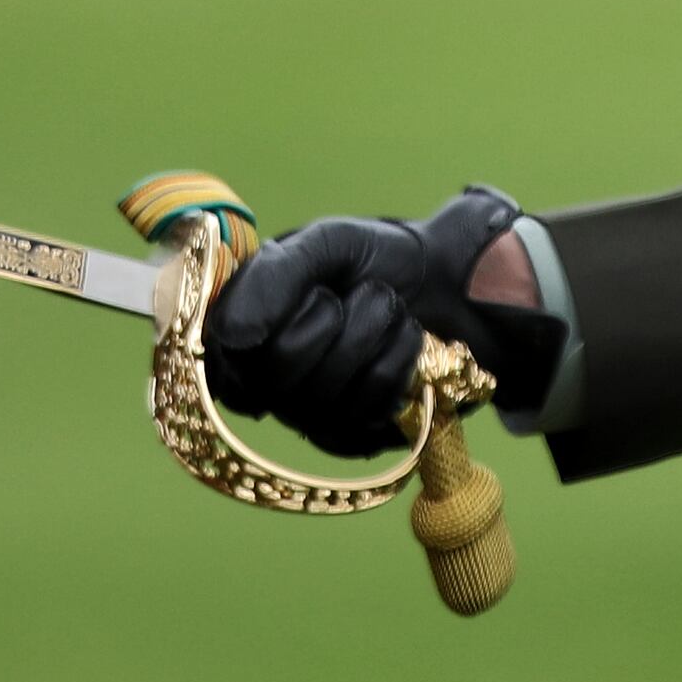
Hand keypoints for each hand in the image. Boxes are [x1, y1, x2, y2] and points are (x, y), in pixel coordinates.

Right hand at [199, 186, 564, 458]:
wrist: (449, 284)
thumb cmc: (375, 261)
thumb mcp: (325, 244)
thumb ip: (274, 277)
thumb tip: (233, 338)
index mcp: (239, 330)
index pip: (232, 345)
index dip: (282, 311)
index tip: (319, 286)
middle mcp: (262, 383)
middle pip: (280, 373)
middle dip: (341, 317)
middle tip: (365, 291)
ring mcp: (306, 416)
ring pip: (328, 392)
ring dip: (377, 333)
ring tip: (391, 311)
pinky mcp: (352, 438)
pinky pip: (368, 410)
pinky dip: (398, 361)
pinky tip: (405, 343)